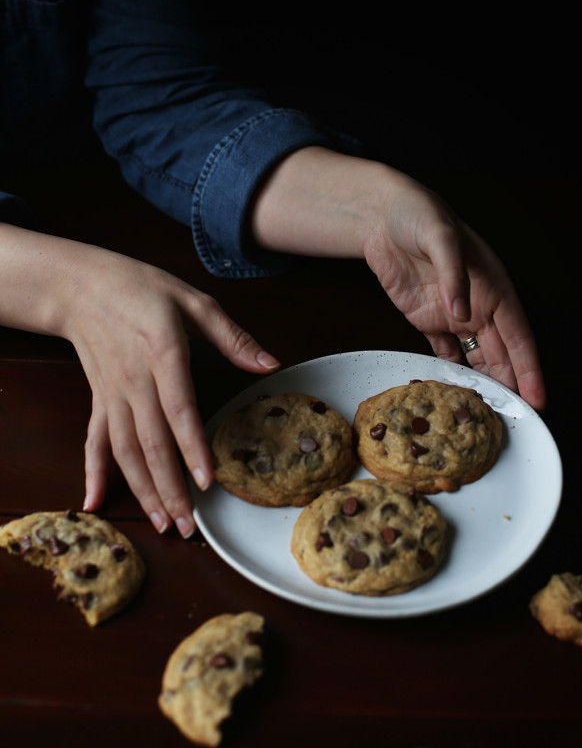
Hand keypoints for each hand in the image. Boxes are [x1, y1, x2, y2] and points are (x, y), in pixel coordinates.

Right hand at [0, 225, 278, 536]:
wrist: (81, 285)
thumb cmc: (142, 287)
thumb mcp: (193, 300)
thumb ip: (232, 336)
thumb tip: (270, 364)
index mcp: (162, 352)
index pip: (178, 407)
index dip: (191, 446)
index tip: (206, 480)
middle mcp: (134, 379)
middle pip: (151, 441)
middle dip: (170, 487)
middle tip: (189, 526)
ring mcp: (112, 393)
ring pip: (124, 450)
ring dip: (142, 489)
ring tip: (163, 523)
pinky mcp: (99, 399)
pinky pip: (94, 440)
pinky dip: (92, 472)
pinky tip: (93, 502)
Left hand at [362, 183, 545, 409]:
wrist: (381, 216)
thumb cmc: (419, 215)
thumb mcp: (440, 237)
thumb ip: (453, 274)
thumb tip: (463, 312)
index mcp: (493, 286)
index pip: (518, 335)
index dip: (529, 368)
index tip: (537, 398)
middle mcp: (478, 305)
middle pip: (501, 353)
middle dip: (511, 385)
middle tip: (516, 419)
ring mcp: (453, 313)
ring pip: (476, 356)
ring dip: (484, 382)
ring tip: (489, 414)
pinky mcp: (427, 319)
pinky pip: (444, 351)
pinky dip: (452, 371)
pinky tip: (457, 392)